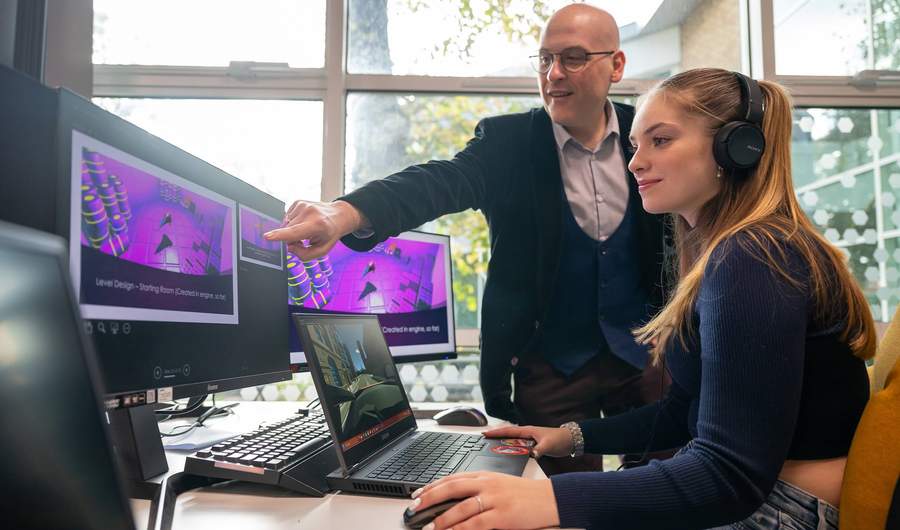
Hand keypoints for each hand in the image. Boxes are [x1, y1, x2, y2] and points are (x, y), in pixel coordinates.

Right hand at [263, 200, 365, 258]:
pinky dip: (293, 223)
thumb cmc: (330, 234)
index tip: (267, 237)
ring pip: (286, 225)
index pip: (295, 232)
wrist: (338, 215)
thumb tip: (289, 247)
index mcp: (318, 225)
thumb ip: (305, 254)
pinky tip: (303, 222)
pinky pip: (287, 218)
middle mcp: (309, 212)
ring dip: (292, 231)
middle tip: (304, 240)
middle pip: (287, 231)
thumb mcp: (323, 250)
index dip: (280, 236)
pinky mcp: (297, 202)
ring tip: (306, 230)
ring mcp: (302, 205)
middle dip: (291, 239)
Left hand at [408, 472, 558, 529]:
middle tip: (414, 508)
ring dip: (442, 519)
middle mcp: (487, 484)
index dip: (432, 486)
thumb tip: (455, 500)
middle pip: (451, 488)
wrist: (549, 498)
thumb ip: (479, 488)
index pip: (452, 478)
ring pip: (460, 508)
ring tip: (429, 527)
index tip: (417, 494)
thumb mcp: (499, 485)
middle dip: (429, 498)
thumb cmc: (525, 494)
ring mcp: (494, 499)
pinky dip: (460, 529)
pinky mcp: (502, 515)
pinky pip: (475, 523)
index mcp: (485, 474)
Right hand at [483, 424, 572, 458]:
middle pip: (507, 434)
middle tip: (483, 440)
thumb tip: (531, 454)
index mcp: (528, 430)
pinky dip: (512, 448)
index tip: (484, 434)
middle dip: (495, 436)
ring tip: (491, 447)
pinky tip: (508, 454)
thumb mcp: (549, 445)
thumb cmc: (560, 439)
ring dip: (503, 442)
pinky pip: (518, 446)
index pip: (508, 431)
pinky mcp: (533, 444)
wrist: (572, 440)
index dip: (496, 432)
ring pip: (512, 440)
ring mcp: (529, 439)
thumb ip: (539, 450)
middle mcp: (527, 433)